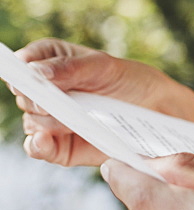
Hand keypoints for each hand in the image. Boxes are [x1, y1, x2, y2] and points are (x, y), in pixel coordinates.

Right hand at [14, 39, 193, 166]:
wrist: (156, 111)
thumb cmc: (129, 80)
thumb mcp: (104, 67)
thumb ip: (70, 68)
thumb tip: (36, 71)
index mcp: (51, 62)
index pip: (25, 61)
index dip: (22, 67)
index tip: (29, 72)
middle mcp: (45, 92)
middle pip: (25, 94)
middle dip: (37, 97)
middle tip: (53, 99)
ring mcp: (51, 119)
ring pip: (33, 121)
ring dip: (49, 120)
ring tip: (73, 117)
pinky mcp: (60, 145)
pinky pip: (38, 148)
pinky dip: (39, 146)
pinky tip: (44, 140)